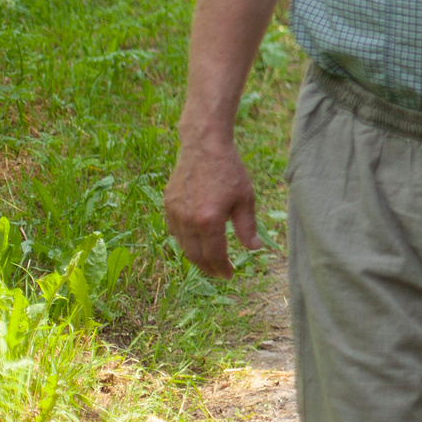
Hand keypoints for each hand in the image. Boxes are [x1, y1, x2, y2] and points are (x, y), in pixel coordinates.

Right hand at [163, 138, 262, 278]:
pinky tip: (197, 241)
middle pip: (195, 256)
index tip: (230, 275)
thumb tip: (254, 249)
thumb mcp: (245, 199)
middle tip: (220, 273)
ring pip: (182, 245)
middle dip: (208, 268)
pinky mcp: (167, 205)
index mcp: (209, 220)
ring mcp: (174, 213)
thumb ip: (247, 227)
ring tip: (210, 260)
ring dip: (196, 256)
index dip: (222, 269)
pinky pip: (174, 231)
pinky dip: (185, 241)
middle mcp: (187, 220)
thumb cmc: (230, 171)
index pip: (214, 255)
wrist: (204, 146)